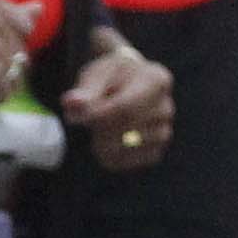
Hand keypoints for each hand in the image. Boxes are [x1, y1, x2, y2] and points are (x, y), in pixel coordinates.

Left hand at [59, 28, 173, 162]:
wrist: (125, 86)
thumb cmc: (110, 78)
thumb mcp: (96, 75)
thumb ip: (85, 91)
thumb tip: (72, 103)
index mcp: (156, 80)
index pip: (126, 106)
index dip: (98, 115)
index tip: (75, 117)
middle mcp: (166, 107)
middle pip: (128, 127)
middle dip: (98, 127)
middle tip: (80, 120)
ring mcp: (164, 131)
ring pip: (128, 147)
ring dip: (103, 142)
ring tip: (95, 127)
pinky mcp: (156, 151)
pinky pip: (129, 161)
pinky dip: (110, 156)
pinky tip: (102, 142)